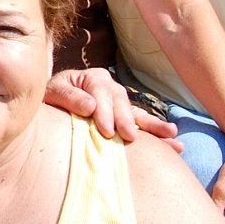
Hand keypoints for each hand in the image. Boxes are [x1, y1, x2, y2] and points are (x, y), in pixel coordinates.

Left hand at [45, 69, 182, 149]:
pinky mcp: (124, 119)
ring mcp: (119, 103)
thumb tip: (91, 107)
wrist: (51, 106)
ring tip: (171, 134)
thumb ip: (68, 97)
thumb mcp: (52, 94)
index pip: (100, 92)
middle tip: (129, 137)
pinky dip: (157, 135)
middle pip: (121, 102)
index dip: (104, 111)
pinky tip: (175, 145)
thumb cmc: (49, 99)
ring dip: (154, 125)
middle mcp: (110, 87)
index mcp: (92, 77)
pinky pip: (142, 126)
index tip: (106, 130)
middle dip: (126, 120)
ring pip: (137, 113)